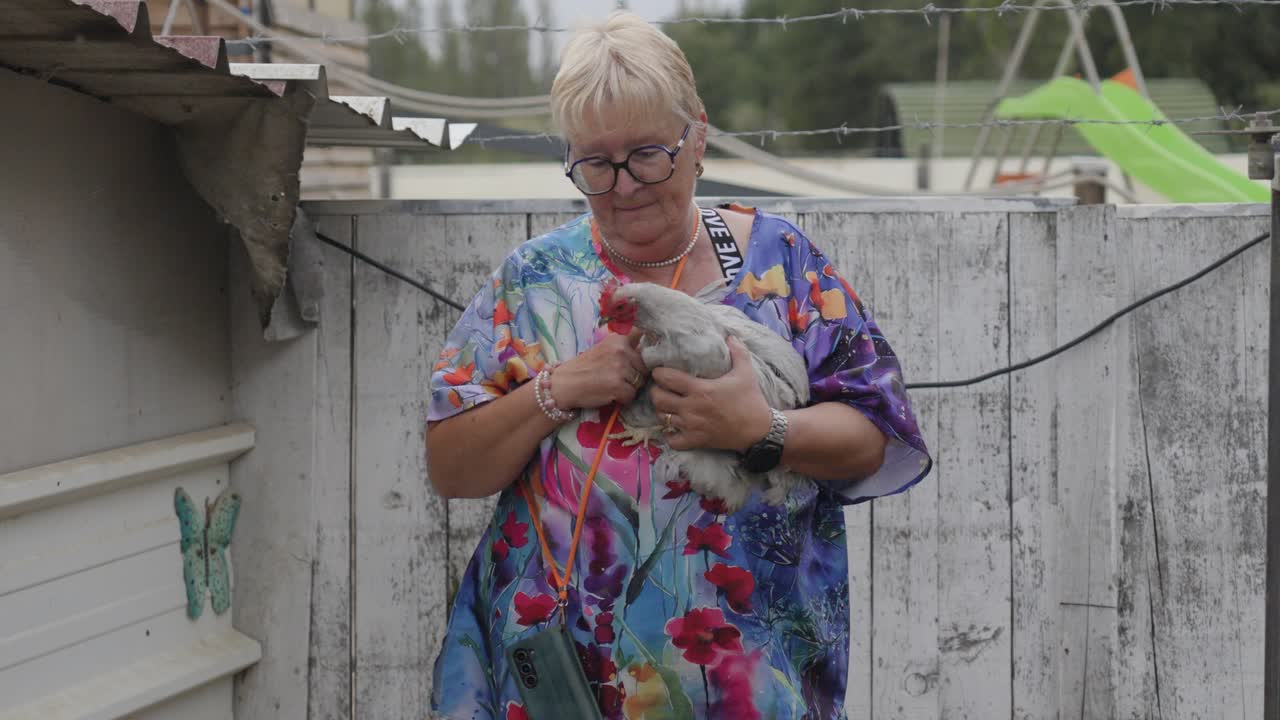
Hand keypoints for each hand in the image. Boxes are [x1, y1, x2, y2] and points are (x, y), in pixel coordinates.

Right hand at [550, 330, 647, 410]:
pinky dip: (623, 399)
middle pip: (644, 367)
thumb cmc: (585, 368)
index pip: (644, 343)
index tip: (641, 359)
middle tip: (616, 378)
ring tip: (611, 386)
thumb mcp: (605, 349)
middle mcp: (621, 350)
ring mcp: (620, 368)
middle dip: (635, 375)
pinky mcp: (618, 385)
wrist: (564, 384)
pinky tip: (610, 394)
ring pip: (639, 382)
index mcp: (619, 339)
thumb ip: (625, 347)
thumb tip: (652, 350)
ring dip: (629, 388)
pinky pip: (631, 395)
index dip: (645, 354)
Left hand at [650, 337, 772, 451]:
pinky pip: (672, 440)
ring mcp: (692, 426)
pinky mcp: (696, 441)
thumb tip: (730, 336)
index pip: (667, 378)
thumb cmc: (751, 400)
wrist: (759, 430)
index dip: (659, 373)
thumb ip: (738, 352)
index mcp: (700, 389)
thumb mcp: (746, 372)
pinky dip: (669, 434)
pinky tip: (674, 428)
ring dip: (662, 411)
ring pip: (662, 418)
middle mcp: (692, 408)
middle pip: (658, 398)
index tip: (661, 371)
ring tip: (667, 405)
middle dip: (656, 391)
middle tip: (662, 388)